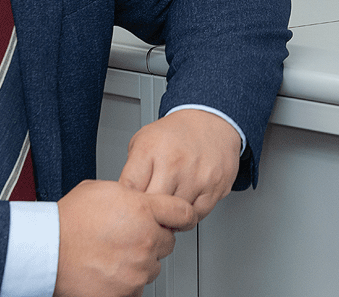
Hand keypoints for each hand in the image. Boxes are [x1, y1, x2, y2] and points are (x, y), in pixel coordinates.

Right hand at [53, 179, 193, 296]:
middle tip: (127, 236)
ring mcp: (138, 269)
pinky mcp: (127, 291)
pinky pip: (136, 287)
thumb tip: (137, 199)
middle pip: (167, 241)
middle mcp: (146, 241)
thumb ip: (129, 194)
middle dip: (152, 238)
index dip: (181, 215)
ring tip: (111, 254)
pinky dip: (125, 281)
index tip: (181, 219)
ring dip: (138, 261)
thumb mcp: (102, 190)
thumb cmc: (68, 221)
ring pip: (152, 266)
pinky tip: (108, 270)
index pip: (182, 212)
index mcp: (143, 211)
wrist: (47, 251)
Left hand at [118, 109, 242, 229]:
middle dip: (147, 215)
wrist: (210, 120)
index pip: (128, 189)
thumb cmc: (174, 134)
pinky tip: (184, 207)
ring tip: (166, 210)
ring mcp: (195, 176)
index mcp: (150, 150)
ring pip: (175, 215)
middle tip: (146, 215)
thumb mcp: (142, 140)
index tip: (127, 206)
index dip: (125, 203)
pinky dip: (188, 217)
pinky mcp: (215, 186)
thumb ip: (131, 170)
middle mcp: (173, 163)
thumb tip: (123, 200)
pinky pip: (197, 215)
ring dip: (169, 218)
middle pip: (152, 207)